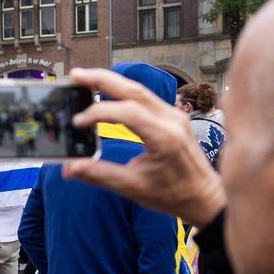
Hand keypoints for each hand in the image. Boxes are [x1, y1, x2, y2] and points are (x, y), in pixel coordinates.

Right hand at [62, 68, 225, 228]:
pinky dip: (123, 92)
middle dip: (102, 80)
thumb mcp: (132, 187)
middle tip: (76, 76)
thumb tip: (69, 168)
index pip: (127, 112)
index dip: (98, 113)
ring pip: (139, 90)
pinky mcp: (172, 117)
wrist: (203, 196)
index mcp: (164, 137)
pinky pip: (146, 97)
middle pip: (133, 90)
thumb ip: (98, 175)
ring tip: (85, 79)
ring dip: (111, 82)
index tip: (77, 123)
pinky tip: (107, 92)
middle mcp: (171, 120)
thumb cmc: (173, 194)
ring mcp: (174, 115)